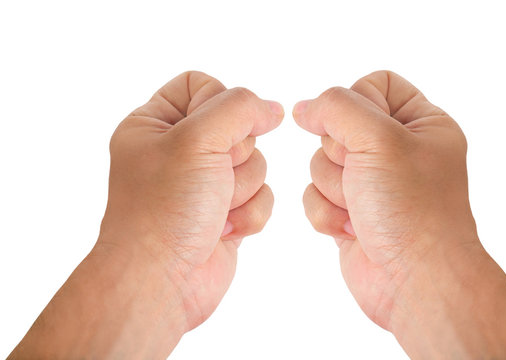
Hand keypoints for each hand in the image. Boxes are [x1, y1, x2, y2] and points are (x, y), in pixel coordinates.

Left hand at [9, 71, 282, 358]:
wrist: (162, 281)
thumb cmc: (163, 212)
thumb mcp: (196, 140)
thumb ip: (239, 109)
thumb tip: (272, 108)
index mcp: (154, 124)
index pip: (201, 85)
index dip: (219, 104)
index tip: (214, 132)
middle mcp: (179, 151)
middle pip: (238, 125)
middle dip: (235, 156)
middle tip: (211, 178)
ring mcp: (205, 183)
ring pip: (256, 162)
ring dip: (242, 188)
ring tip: (214, 210)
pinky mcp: (226, 211)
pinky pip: (262, 195)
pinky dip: (249, 213)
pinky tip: (224, 229)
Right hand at [295, 71, 505, 357]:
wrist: (413, 281)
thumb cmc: (413, 212)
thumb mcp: (379, 140)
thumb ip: (336, 108)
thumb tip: (303, 108)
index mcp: (421, 124)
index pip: (375, 84)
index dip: (357, 103)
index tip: (362, 133)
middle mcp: (397, 150)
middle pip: (338, 125)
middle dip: (341, 156)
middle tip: (365, 178)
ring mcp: (372, 182)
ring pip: (321, 162)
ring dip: (334, 188)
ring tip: (361, 209)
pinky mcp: (350, 211)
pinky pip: (315, 194)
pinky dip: (326, 212)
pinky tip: (351, 228)